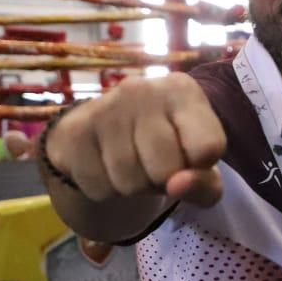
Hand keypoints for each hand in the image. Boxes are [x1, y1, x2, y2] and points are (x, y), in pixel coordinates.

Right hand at [46, 73, 225, 205]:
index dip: (201, 167)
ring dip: (135, 188)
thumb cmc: (167, 147)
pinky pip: (99, 188)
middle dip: (164, 182)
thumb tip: (177, 186)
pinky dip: (107, 191)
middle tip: (157, 164)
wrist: (107, 133)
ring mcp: (104, 107)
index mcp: (183, 91)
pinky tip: (107, 166)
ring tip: (133, 164)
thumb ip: (205, 184)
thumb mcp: (199, 164)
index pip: (208, 147)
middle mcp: (143, 89)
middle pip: (167, 171)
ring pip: (131, 183)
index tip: (192, 157)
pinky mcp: (74, 130)